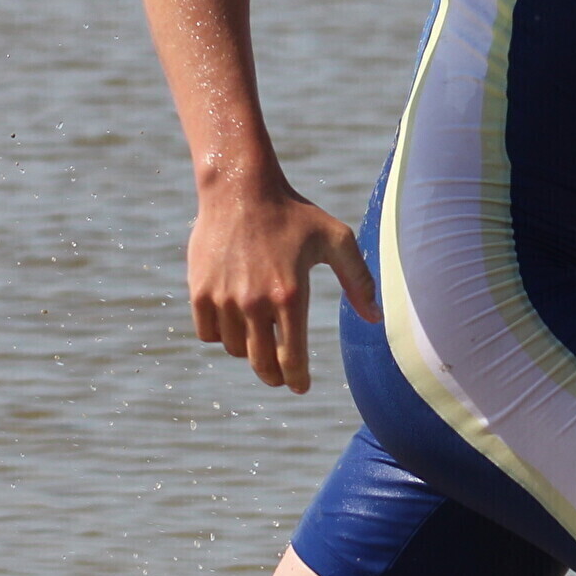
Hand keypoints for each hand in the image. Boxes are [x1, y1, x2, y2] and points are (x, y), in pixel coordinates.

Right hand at [185, 182, 375, 392]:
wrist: (241, 188)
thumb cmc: (294, 214)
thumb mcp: (336, 239)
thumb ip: (358, 280)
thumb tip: (375, 318)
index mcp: (290, 294)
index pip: (293, 358)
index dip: (297, 379)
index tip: (301, 387)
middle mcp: (255, 301)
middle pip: (262, 363)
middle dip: (274, 376)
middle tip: (280, 376)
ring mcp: (223, 298)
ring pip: (235, 349)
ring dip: (248, 350)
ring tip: (260, 338)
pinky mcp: (199, 291)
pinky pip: (208, 333)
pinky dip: (220, 335)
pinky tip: (235, 326)